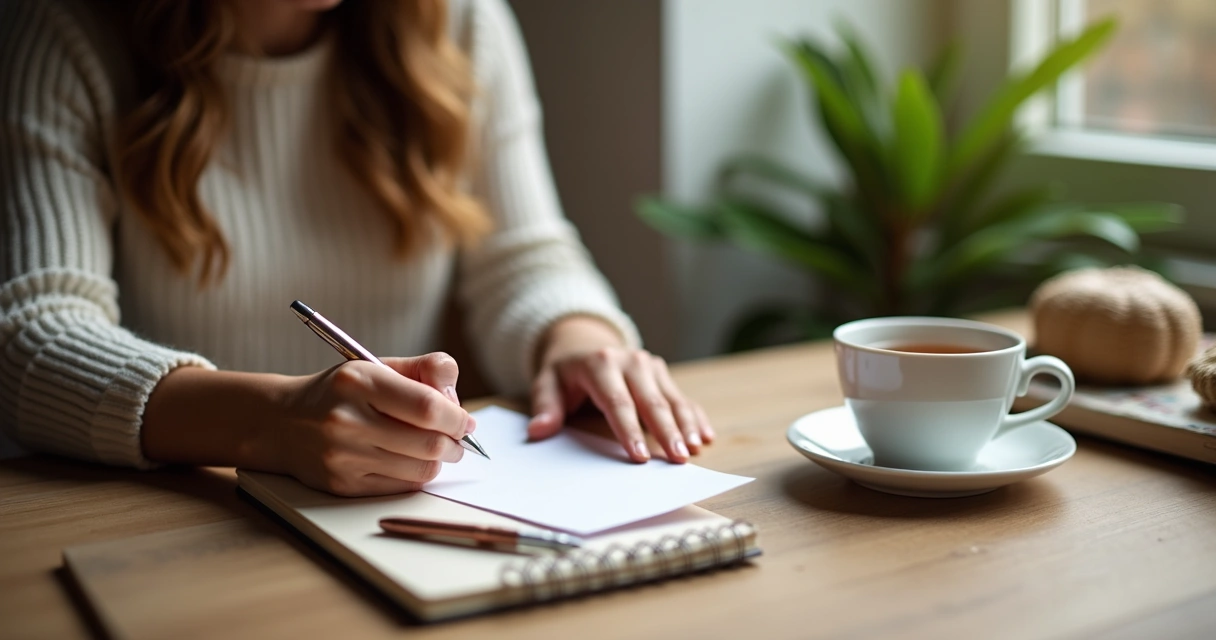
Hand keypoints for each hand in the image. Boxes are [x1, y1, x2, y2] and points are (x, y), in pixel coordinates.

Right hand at [278, 353, 474, 495]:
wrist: (282, 422)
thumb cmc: (341, 392)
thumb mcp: (376, 365)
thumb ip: (422, 370)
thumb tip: (457, 399)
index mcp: (358, 382)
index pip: (427, 406)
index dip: (456, 417)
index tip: (465, 421)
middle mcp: (347, 420)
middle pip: (429, 443)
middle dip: (454, 443)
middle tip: (457, 439)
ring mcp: (343, 457)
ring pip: (420, 469)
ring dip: (439, 461)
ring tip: (437, 448)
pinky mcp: (343, 485)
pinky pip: (401, 487)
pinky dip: (417, 475)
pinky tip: (411, 461)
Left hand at [526, 318, 714, 462]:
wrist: (584, 344)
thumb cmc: (565, 372)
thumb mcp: (547, 382)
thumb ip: (545, 406)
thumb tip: (539, 430)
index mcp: (601, 364)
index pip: (617, 402)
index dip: (629, 431)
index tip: (639, 456)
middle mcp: (630, 361)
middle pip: (651, 401)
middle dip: (666, 431)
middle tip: (678, 459)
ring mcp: (650, 366)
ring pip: (672, 398)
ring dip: (686, 425)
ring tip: (695, 449)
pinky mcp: (662, 374)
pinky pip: (682, 397)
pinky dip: (695, 417)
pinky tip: (705, 436)